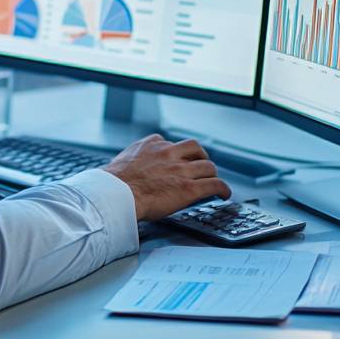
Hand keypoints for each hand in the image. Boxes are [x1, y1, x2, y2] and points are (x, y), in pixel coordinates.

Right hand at [102, 134, 230, 220]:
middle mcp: (168, 153)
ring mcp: (181, 170)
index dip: (176, 153)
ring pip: (207, 165)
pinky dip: (223, 189)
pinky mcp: (189, 187)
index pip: (170, 143)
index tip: (177, 159)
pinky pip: (214, 184)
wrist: (116, 195)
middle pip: (195, 148)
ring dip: (211, 173)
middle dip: (199, 157)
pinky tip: (224, 194)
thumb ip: (134, 161)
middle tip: (199, 166)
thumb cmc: (114, 184)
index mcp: (151, 144)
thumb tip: (130, 170)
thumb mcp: (122, 162)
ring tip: (212, 180)